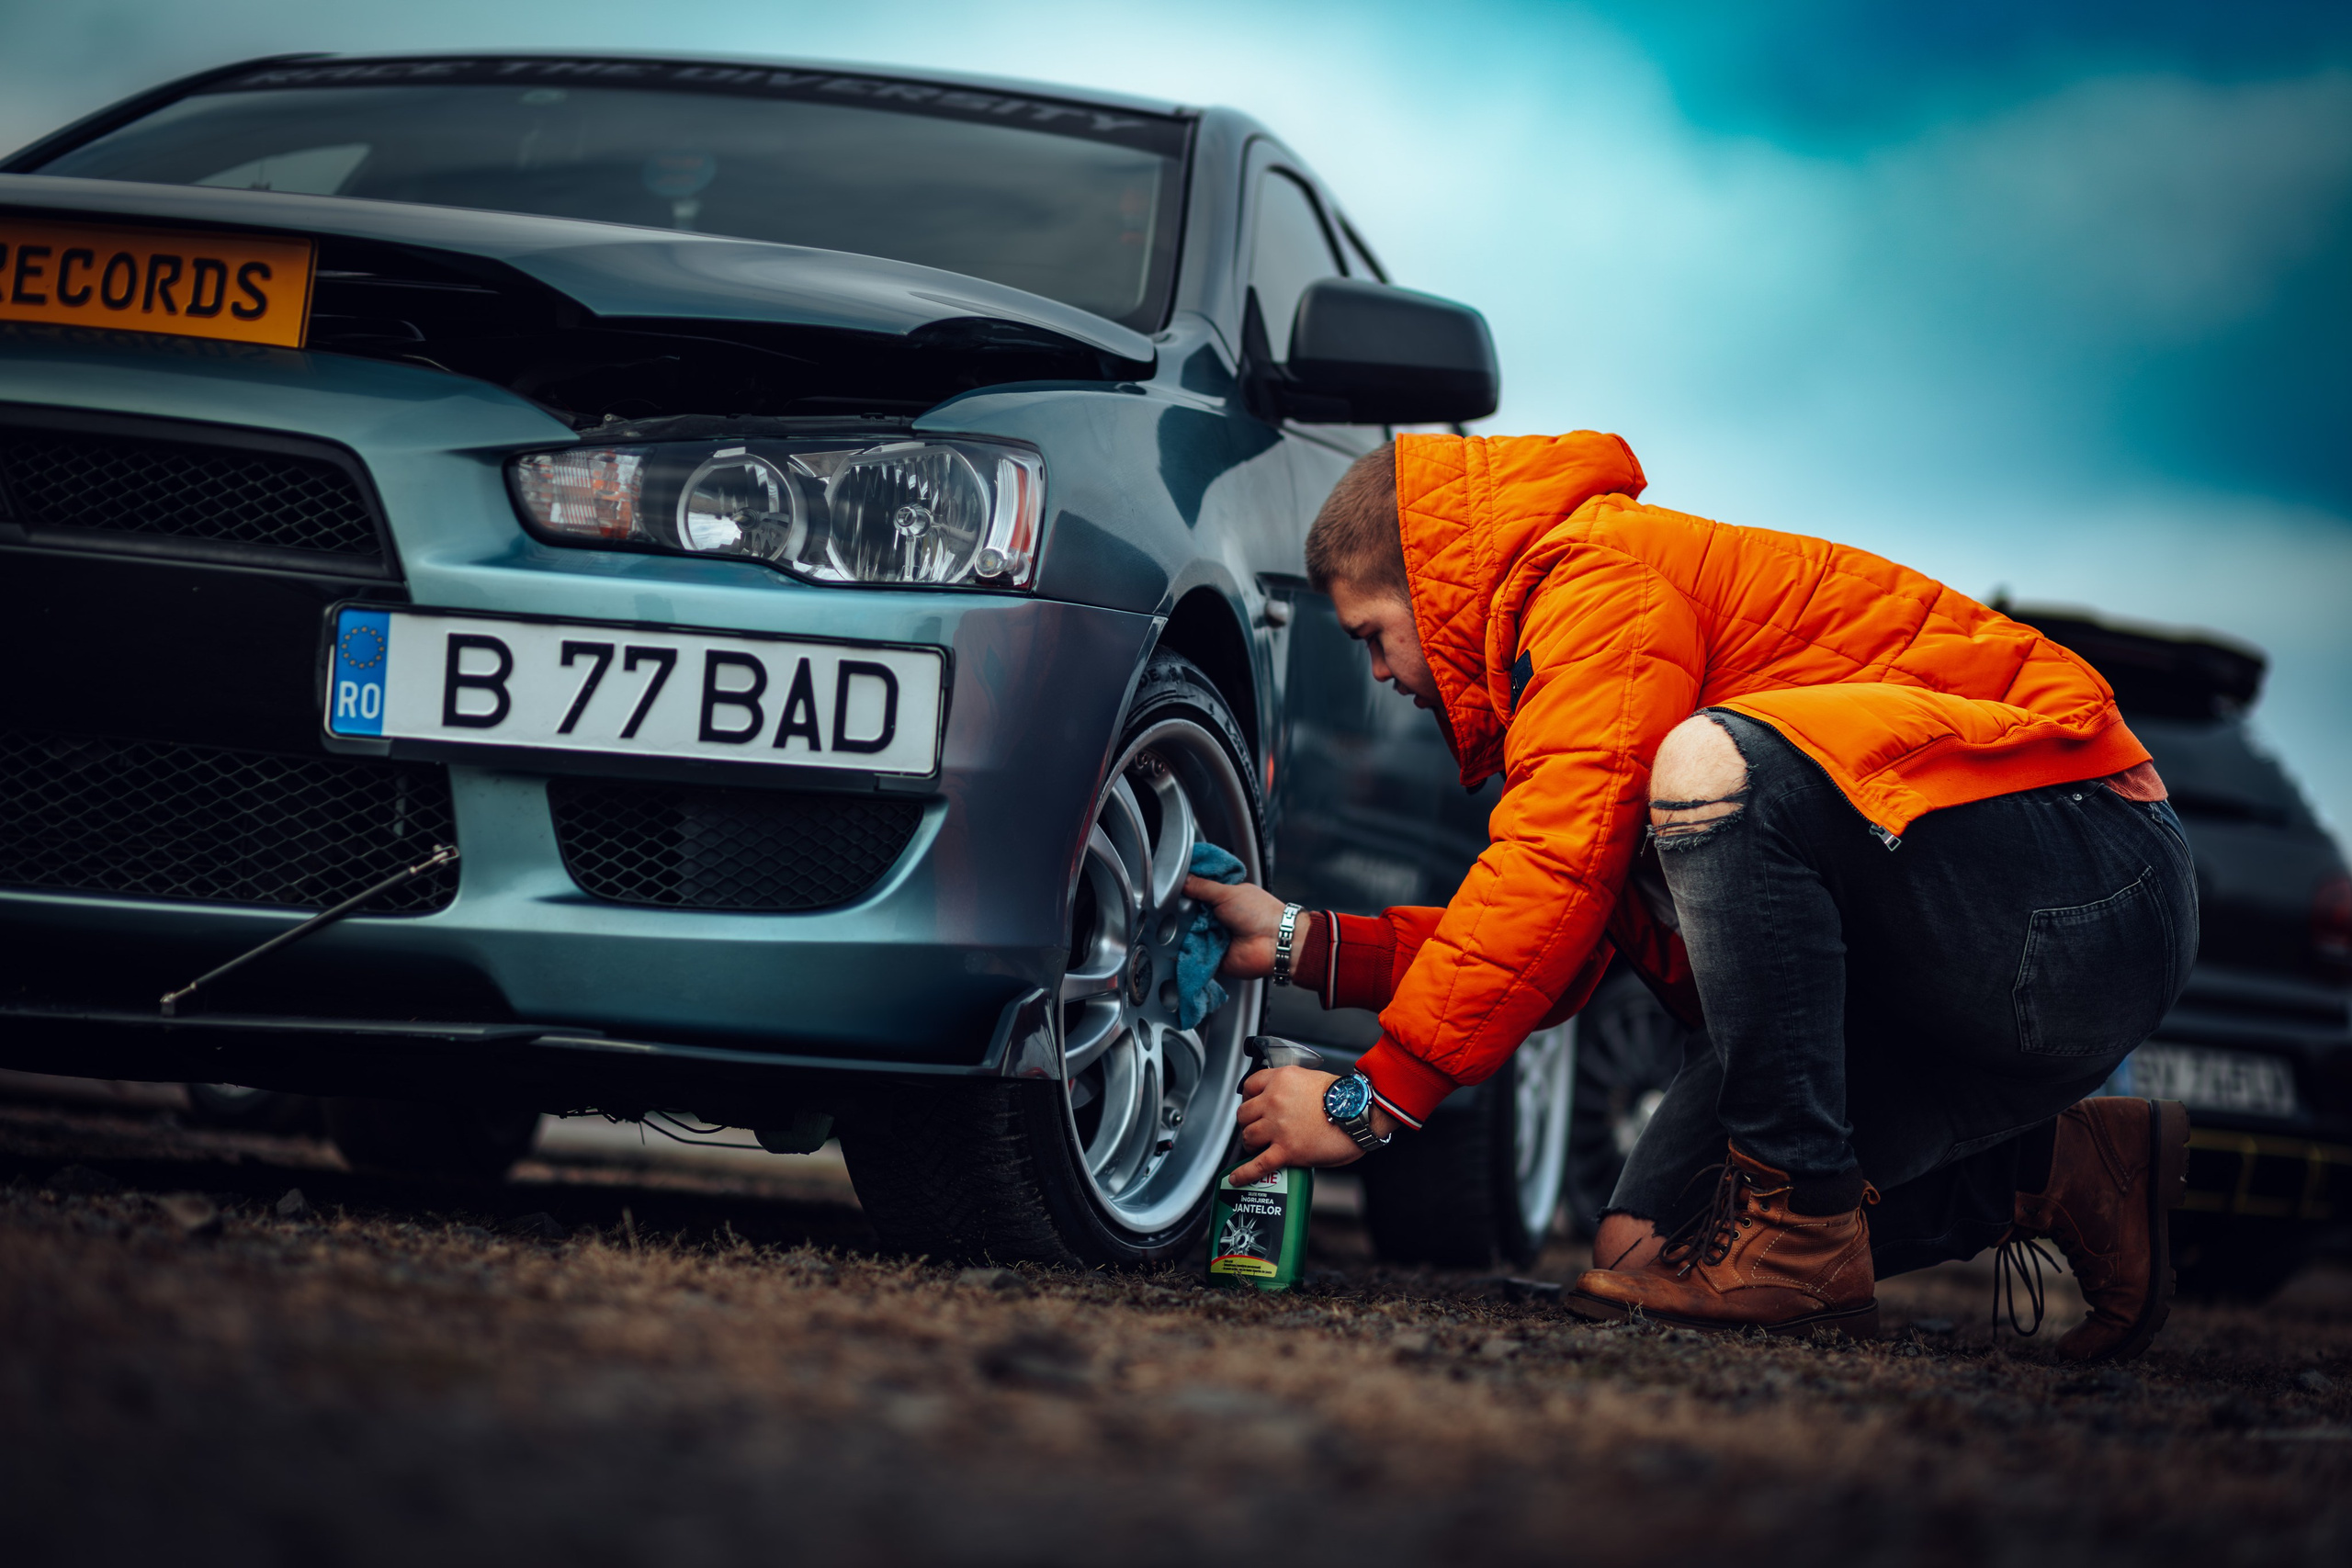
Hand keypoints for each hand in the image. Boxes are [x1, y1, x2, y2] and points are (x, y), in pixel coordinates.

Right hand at [1182, 875, 1289, 978]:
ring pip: (1187, 932)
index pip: (1197, 893)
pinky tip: (1184, 941)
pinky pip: (1192, 951)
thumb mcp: (1227, 892)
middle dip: (1181, 911)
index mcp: (1222, 898)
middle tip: (1175, 907)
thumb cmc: (1259, 914)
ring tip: (1184, 924)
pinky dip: (1186, 948)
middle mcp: (1216, 917)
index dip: (1185, 891)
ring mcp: (1213, 936)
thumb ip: (1202, 886)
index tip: (1171, 886)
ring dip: (1184, 929)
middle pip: (1188, 913)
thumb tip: (1182, 880)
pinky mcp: (1211, 955)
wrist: (1274, 943)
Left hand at [1227, 1066, 1396, 1184]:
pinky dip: (1244, 1173)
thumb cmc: (1345, 1099)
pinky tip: (1236, 1178)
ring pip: (1248, 1137)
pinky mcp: (1286, 1150)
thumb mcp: (1311, 1080)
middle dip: (1248, 1123)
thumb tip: (1282, 1102)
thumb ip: (1291, 1089)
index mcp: (1281, 1080)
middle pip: (1244, 1114)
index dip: (1249, 1098)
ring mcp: (1278, 1127)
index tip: (1252, 1105)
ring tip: (1257, 1147)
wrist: (1360, 1113)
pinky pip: (1257, 1165)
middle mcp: (1275, 1101)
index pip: (1249, 1086)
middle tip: (1257, 1128)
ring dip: (1251, 1143)